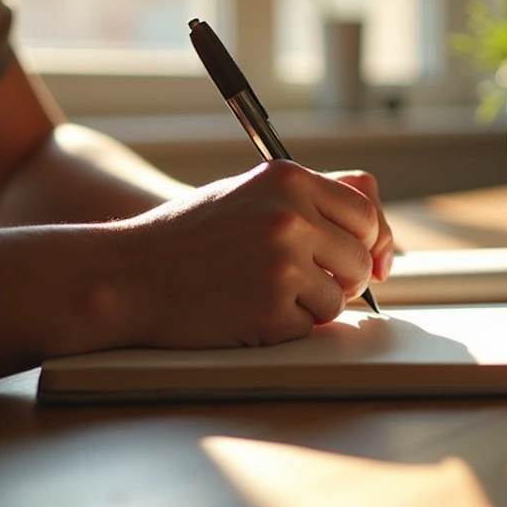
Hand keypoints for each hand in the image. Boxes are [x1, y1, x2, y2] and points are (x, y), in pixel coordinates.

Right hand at [103, 161, 385, 347]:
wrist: (129, 274)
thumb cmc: (188, 237)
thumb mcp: (249, 193)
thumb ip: (310, 200)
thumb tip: (377, 232)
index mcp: (289, 179)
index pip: (365, 211)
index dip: (373, 240)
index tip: (370, 259)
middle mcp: (291, 217)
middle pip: (361, 258)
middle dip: (347, 278)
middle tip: (312, 283)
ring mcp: (283, 265)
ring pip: (339, 298)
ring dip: (313, 306)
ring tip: (266, 293)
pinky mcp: (272, 309)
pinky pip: (308, 327)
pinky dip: (285, 326)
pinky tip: (249, 310)